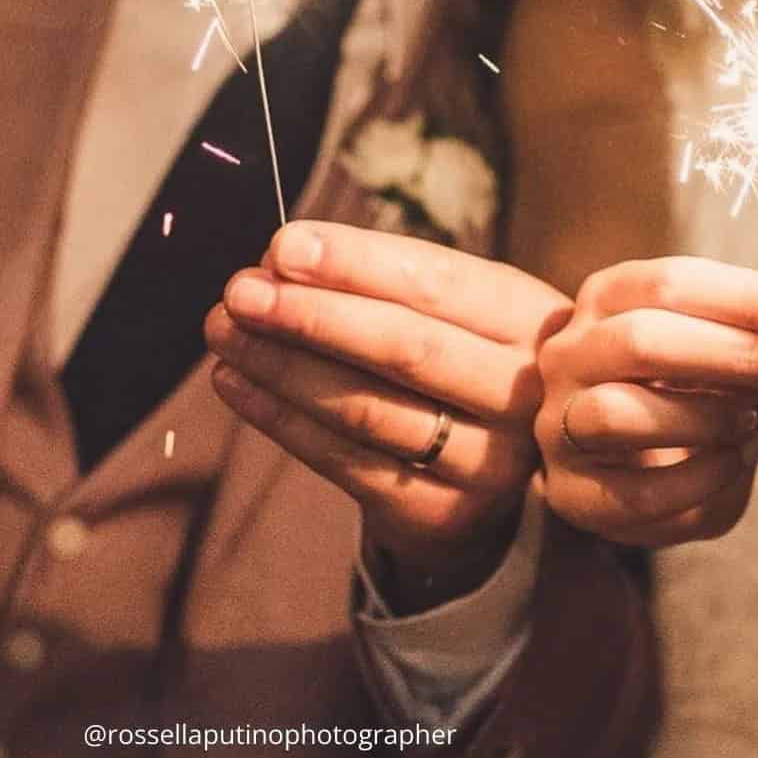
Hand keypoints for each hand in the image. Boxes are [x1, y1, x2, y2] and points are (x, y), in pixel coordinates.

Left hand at [205, 221, 570, 607]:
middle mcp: (521, 392)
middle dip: (312, 315)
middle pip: (405, 348)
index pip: (439, 283)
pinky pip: (344, 460)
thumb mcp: (460, 308)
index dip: (358, 263)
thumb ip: (387, 281)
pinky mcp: (439, 512)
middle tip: (241, 292)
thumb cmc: (468, 355)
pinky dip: (280, 418)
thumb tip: (282, 258)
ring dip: (282, 366)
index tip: (284, 245)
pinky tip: (237, 382)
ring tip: (224, 331)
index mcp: (532, 319)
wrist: (505, 468)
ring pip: (366, 408)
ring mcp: (486, 460)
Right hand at [534, 257, 757, 547]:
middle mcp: (571, 353)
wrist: (616, 453)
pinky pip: (634, 493)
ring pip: (618, 413)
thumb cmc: (682, 381)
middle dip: (738, 354)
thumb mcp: (724, 337)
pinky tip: (734, 463)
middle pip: (641, 340)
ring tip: (757, 421)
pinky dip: (699, 480)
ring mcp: (560, 423)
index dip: (747, 297)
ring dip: (706, 417)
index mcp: (608, 297)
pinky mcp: (573, 493)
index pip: (669, 283)